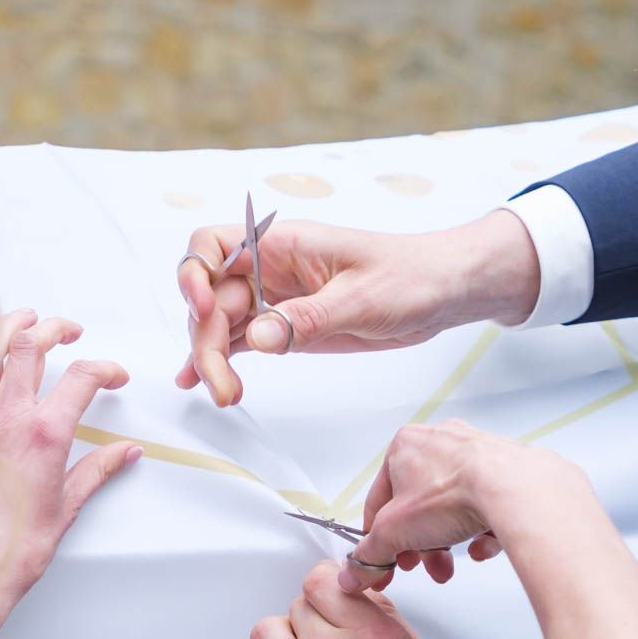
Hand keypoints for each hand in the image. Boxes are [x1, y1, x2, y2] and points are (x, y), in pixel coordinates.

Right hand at [173, 209, 540, 406]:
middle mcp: (272, 268)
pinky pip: (242, 340)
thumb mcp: (363, 299)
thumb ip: (308, 319)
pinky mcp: (288, 326)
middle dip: (205, 339)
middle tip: (221, 384)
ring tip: (223, 394)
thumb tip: (256, 336)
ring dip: (211, 357)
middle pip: (211, 297)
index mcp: (285, 244)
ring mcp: (277, 298)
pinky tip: (202, 382)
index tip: (203, 307)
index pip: (213, 244)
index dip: (194, 273)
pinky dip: (221, 359)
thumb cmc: (411, 277)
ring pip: (221, 323)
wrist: (443, 290)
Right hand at [337, 419, 563, 593]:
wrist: (513, 489)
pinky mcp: (505, 470)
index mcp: (405, 446)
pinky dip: (479, 531)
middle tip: (418, 567)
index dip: (376, 539)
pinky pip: (484, 507)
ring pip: (451, 508)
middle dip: (416, 545)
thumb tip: (356, 571)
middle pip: (417, 506)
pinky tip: (481, 547)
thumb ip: (370, 553)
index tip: (381, 564)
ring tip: (448, 567)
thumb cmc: (453, 493)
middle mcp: (440, 443)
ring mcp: (475, 454)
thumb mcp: (394, 531)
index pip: (379, 499)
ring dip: (445, 543)